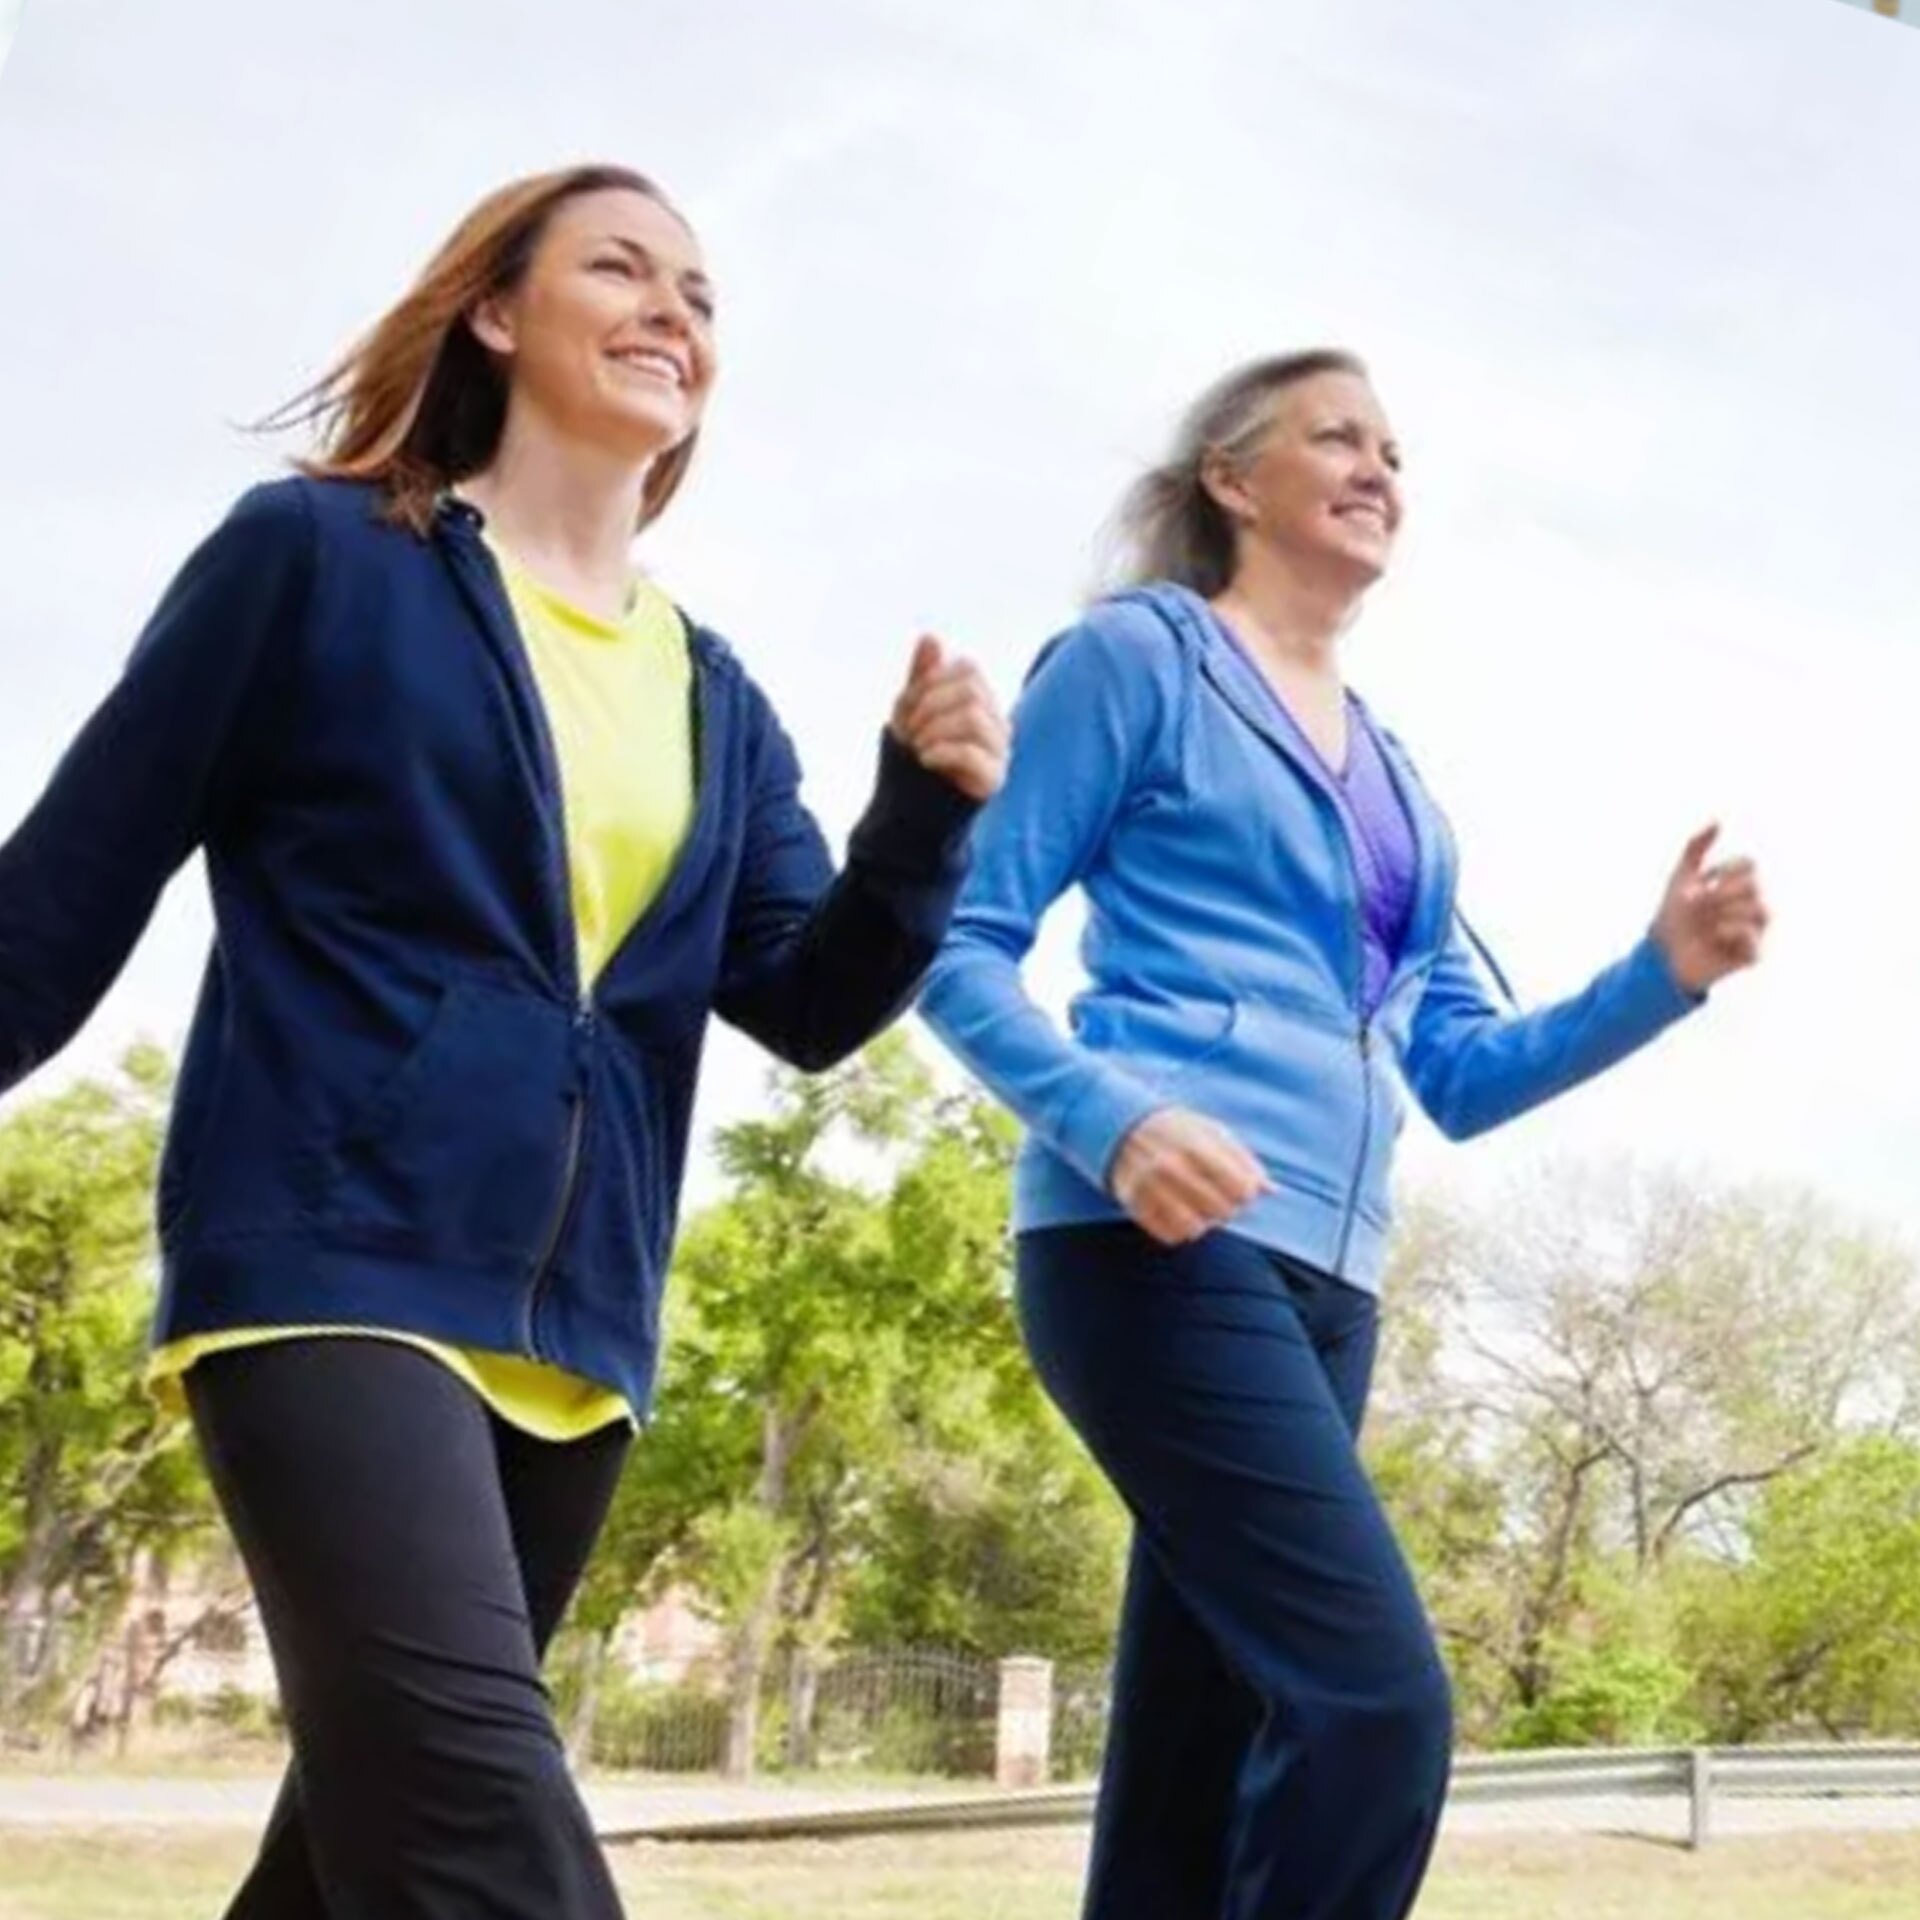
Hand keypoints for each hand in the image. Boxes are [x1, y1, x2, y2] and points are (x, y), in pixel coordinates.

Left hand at [888, 636, 1008, 802]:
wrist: (909, 811)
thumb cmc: (912, 759)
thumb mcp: (910, 711)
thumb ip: (922, 676)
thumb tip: (931, 636)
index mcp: (981, 702)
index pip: (968, 669)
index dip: (932, 681)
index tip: (907, 708)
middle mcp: (997, 723)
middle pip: (970, 690)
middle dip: (929, 706)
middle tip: (909, 732)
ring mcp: (1000, 751)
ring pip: (972, 716)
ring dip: (933, 729)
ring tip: (918, 748)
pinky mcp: (995, 779)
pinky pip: (971, 751)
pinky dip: (940, 751)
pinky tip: (925, 760)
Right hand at [1110, 1106, 1273, 1246]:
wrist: (1124, 1126)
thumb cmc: (1180, 1130)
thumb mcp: (1213, 1132)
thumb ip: (1243, 1159)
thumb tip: (1271, 1190)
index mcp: (1195, 1146)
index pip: (1240, 1189)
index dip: (1246, 1193)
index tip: (1240, 1188)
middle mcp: (1170, 1167)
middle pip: (1220, 1211)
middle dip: (1227, 1208)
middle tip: (1219, 1198)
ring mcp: (1149, 1187)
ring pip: (1194, 1229)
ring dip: (1203, 1222)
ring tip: (1200, 1208)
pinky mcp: (1134, 1204)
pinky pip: (1169, 1236)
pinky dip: (1180, 1230)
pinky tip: (1181, 1213)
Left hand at [1651, 823, 1769, 993]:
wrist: (1662, 953)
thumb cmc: (1673, 915)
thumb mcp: (1681, 876)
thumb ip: (1696, 847)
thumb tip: (1718, 821)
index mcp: (1737, 886)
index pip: (1748, 864)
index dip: (1724, 869)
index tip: (1704, 879)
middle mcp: (1751, 906)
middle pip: (1753, 885)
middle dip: (1720, 893)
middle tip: (1699, 907)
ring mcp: (1754, 930)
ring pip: (1760, 909)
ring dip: (1725, 912)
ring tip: (1708, 923)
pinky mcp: (1752, 955)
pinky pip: (1753, 938)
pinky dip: (1731, 933)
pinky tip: (1715, 936)